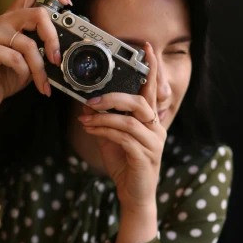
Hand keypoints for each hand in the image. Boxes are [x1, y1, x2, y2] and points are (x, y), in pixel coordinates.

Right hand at [0, 0, 71, 113]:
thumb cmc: (7, 77)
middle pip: (37, 13)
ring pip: (28, 43)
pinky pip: (16, 58)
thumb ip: (42, 47)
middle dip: (52, 37)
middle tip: (56, 58)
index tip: (68, 3)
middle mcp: (2, 21)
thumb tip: (63, 48)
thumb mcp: (31, 60)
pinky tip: (20, 78)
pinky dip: (23, 72)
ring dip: (39, 67)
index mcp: (14, 18)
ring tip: (42, 82)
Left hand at [77, 43, 165, 211]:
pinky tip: (91, 129)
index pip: (153, 90)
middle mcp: (156, 128)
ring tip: (86, 116)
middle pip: (140, 102)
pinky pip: (123, 137)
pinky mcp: (145, 157)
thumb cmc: (125, 164)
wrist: (134, 194)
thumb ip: (105, 121)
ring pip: (130, 120)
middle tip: (92, 100)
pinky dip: (104, 131)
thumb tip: (87, 105)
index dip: (151, 69)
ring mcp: (153, 143)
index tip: (146, 48)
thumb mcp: (112, 138)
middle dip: (114, 97)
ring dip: (104, 117)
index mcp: (151, 120)